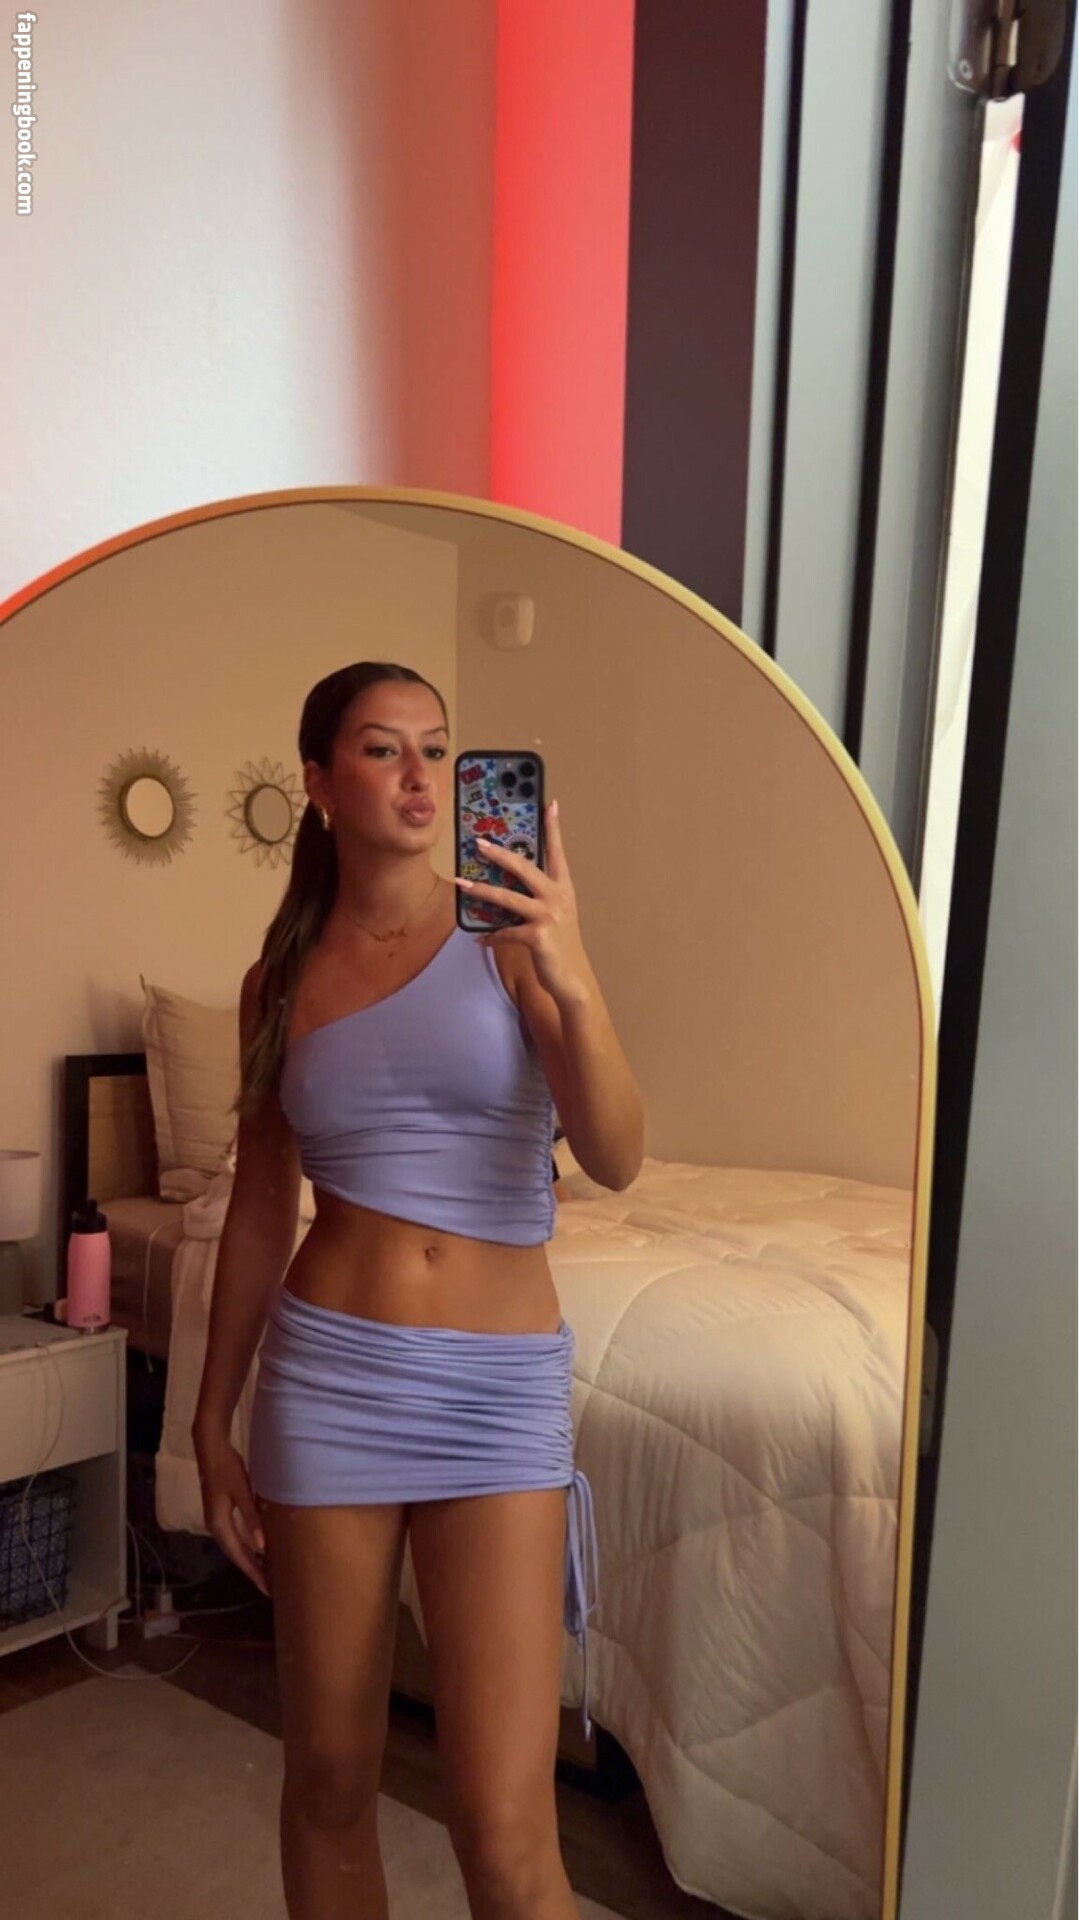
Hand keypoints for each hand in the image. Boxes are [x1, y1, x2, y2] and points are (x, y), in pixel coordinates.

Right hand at [193, 1424, 269, 1595]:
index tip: (267, 1588)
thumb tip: (261, 1547)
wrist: (211, 1449)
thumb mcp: (243, 1492)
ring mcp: (216, 1520)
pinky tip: (257, 1547)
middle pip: (235, 1555)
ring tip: (265, 1572)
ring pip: (234, 1546)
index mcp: (220, 1525)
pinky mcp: (220, 1512)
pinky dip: (245, 1546)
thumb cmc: (228, 1469)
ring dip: (249, 1559)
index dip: (253, 1572)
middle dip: (252, 1570)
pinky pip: (234, 1536)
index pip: (239, 1556)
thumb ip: (252, 1518)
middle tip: (269, 1586)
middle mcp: (215, 1527)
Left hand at [454, 800, 593, 1009]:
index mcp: (563, 889)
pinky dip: (491, 936)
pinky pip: (505, 932)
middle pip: (525, 868)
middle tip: (479, 842)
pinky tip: (481, 939)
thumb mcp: (553, 915)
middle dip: (500, 853)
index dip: (553, 828)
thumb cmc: (558, 945)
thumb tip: (505, 884)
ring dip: (482, 890)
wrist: (571, 978)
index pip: (557, 852)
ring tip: (462, 883)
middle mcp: (558, 898)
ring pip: (508, 898)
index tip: (550, 804)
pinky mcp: (537, 937)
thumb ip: (536, 897)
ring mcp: (548, 917)